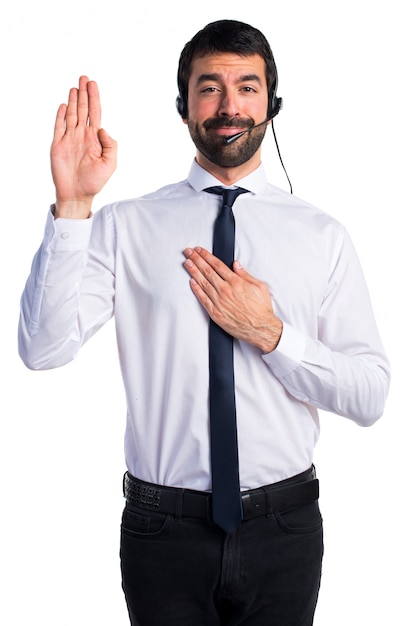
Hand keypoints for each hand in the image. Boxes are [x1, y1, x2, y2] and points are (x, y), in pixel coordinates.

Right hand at [51, 76, 116, 217]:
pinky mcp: (58, 145)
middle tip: (84, 77)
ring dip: (73, 100)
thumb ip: (110, 145)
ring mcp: (69, 139)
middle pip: (83, 110)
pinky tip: (63, 105)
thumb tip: (102, 128)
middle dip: (84, 94)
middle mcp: (82, 136)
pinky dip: (60, 115)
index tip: (93, 84)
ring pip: (71, 115)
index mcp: (95, 139)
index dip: (94, 98)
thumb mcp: (110, 164)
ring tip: (75, 87)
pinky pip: (58, 127)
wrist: (77, 194)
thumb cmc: (95, 181)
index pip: (95, 113)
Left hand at [183, 247, 282, 352]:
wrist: (260, 328)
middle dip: (196, 259)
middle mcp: (225, 290)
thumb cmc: (261, 309)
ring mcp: (219, 301)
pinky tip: (191, 282)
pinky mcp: (215, 313)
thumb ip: (245, 274)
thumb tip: (236, 265)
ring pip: (203, 283)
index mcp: (236, 282)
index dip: (206, 256)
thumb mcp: (259, 286)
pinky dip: (196, 289)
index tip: (199, 250)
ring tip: (187, 263)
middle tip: (189, 252)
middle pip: (207, 271)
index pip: (217, 265)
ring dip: (193, 271)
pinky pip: (203, 299)